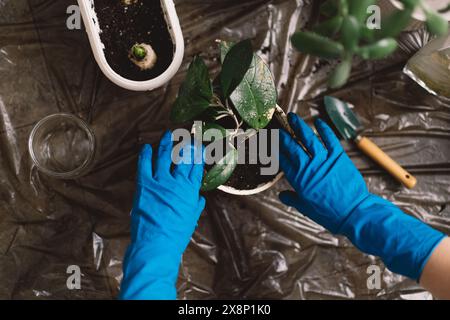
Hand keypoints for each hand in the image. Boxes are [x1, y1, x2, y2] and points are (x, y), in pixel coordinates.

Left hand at [120, 131, 204, 299]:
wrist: (156, 244)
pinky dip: (145, 154)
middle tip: (185, 134)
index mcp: (190, 190)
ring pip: (164, 156)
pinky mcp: (144, 185)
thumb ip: (195, 204)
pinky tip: (146, 147)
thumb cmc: (176, 234)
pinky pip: (144, 164)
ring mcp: (159, 181)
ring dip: (166, 143)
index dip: (198, 152)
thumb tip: (197, 198)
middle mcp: (176, 182)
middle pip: (182, 156)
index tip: (199, 144)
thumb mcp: (191, 219)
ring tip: (167, 134)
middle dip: (184, 143)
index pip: (196, 165)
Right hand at [279, 113, 444, 280]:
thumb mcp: (306, 209)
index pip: (283, 160)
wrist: (353, 213)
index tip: (272, 142)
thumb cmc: (329, 213)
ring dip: (300, 126)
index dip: (276, 149)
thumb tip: (283, 195)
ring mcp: (324, 160)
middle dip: (284, 135)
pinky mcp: (339, 157)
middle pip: (292, 146)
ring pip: (309, 138)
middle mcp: (309, 167)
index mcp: (298, 179)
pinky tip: (318, 121)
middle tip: (279, 127)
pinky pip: (330, 139)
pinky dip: (324, 129)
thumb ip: (292, 199)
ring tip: (293, 117)